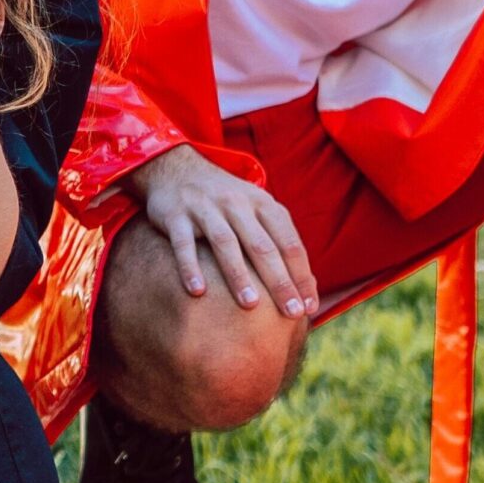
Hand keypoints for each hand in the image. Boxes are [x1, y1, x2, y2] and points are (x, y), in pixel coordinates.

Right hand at [126, 144, 314, 316]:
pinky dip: (190, 267)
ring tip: (250, 305)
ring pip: (225, 243)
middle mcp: (236, 203)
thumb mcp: (255, 208)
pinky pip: (183, 244)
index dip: (301, 275)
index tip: (308, 307)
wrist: (176, 169)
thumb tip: (305, 285)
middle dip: (279, 281)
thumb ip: (277, 238)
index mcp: (262, 204)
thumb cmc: (224, 202)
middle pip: (262, 246)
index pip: (288, 243)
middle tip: (291, 312)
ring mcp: (205, 207)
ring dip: (239, 275)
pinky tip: (198, 291)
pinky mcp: (175, 215)